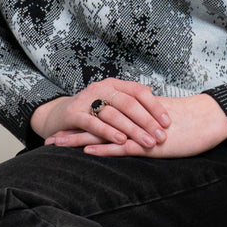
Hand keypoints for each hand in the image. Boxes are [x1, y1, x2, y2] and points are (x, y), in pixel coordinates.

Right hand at [31, 79, 170, 150]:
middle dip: (147, 121)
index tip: (167, 123)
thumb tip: (161, 114)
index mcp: (114, 84)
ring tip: (147, 142)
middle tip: (161, 137)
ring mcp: (86, 99)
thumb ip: (132, 106)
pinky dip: (109, 132)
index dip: (155, 106)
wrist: (59, 115)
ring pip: (114, 114)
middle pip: (129, 103)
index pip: (139, 91)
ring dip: (132, 130)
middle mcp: (101, 88)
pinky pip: (94, 123)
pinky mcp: (74, 113)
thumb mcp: (112, 105)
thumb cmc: (92, 113)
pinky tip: (121, 141)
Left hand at [34, 85, 226, 158]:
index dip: (80, 124)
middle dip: (70, 132)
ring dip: (78, 140)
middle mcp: (131, 121)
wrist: (207, 119)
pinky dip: (104, 148)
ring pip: (102, 135)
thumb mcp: (158, 123)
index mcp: (131, 116)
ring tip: (56, 144)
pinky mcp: (148, 144)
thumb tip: (132, 130)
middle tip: (48, 139)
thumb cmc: (188, 122)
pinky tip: (88, 151)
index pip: (100, 117)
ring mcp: (138, 132)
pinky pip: (123, 146)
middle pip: (94, 125)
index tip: (61, 129)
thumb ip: (143, 125)